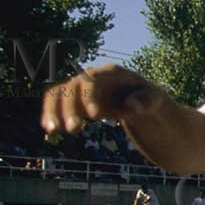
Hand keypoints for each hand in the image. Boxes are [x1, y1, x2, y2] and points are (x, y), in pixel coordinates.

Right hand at [41, 64, 165, 134]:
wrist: (139, 101)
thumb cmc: (148, 98)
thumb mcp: (155, 99)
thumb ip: (146, 101)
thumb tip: (131, 105)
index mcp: (110, 73)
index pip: (94, 81)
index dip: (91, 97)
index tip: (95, 116)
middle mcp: (91, 77)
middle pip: (72, 87)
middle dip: (70, 108)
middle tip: (74, 129)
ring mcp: (80, 87)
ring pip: (58, 93)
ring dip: (52, 111)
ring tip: (53, 130)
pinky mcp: (74, 100)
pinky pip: (56, 104)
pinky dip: (51, 114)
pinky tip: (50, 130)